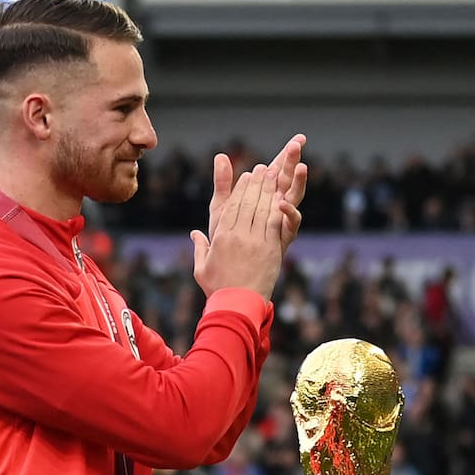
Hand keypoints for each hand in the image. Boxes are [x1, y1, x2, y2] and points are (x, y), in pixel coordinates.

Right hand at [191, 164, 285, 299]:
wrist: (237, 305)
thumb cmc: (218, 289)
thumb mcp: (201, 268)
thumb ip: (199, 248)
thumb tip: (194, 233)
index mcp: (220, 238)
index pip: (231, 206)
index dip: (240, 189)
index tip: (245, 177)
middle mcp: (237, 236)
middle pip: (247, 202)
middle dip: (255, 183)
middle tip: (261, 169)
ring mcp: (255, 241)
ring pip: (261, 209)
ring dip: (267, 190)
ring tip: (272, 175)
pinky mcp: (270, 249)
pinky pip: (273, 223)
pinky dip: (277, 207)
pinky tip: (280, 196)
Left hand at [208, 134, 307, 253]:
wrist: (232, 275)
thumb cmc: (226, 240)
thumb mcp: (221, 208)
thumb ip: (222, 183)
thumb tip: (220, 155)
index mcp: (263, 197)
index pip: (276, 170)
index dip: (286, 155)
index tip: (299, 138)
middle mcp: (276, 207)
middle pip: (287, 179)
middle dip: (293, 161)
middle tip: (300, 142)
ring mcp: (281, 222)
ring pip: (294, 197)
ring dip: (298, 181)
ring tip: (301, 166)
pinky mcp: (282, 238)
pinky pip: (290, 224)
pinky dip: (289, 213)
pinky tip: (282, 203)